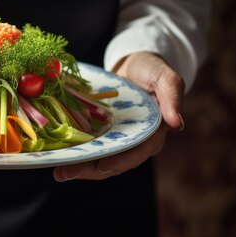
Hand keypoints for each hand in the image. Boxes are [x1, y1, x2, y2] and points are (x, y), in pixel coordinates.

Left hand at [53, 52, 184, 181]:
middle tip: (65, 173)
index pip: (137, 152)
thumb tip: (177, 123)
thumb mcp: (166, 78)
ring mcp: (117, 139)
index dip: (121, 161)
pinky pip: (90, 147)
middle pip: (114, 162)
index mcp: (153, 133)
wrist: (135, 63)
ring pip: (100, 159)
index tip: (102, 167)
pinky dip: (76, 153)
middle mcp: (135, 142)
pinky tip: (59, 157)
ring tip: (58, 172)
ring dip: (79, 168)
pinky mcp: (103, 133)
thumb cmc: (153, 70)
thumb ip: (173, 97)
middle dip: (90, 170)